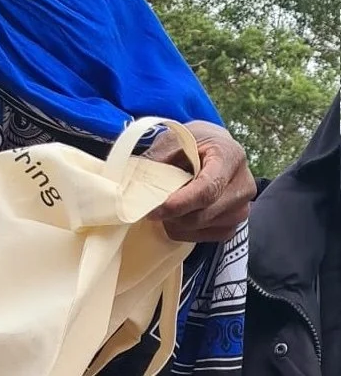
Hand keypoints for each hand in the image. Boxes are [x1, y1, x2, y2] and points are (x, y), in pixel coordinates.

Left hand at [145, 120, 255, 242]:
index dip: (179, 203)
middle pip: (205, 213)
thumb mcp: (174, 140)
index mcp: (230, 156)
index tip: (154, 210)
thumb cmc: (193, 142)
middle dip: (173, 215)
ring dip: (176, 223)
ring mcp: (242, 207)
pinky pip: (206, 237)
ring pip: (203, 227)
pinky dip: (185, 231)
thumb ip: (158, 161)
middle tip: (149, 209)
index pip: (207, 189)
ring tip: (163, 207)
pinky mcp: (235, 223)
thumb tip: (133, 186)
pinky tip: (175, 217)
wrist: (215, 146)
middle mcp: (244, 185)